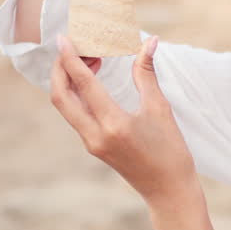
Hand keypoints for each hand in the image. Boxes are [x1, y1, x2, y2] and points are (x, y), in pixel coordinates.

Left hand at [49, 34, 196, 207]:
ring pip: (65, 106)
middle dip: (59, 69)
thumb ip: (147, 74)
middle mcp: (95, 135)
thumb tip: (148, 41)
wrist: (168, 191)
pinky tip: (90, 80)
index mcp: (113, 124)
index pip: (83, 84)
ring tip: (89, 60)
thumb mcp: (160, 109)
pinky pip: (75, 115)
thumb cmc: (171, 151)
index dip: (70, 58)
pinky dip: (76, 94)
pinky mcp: (93, 146)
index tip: (63, 38)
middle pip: (60, 96)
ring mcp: (91, 143)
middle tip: (72, 47)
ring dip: (67, 81)